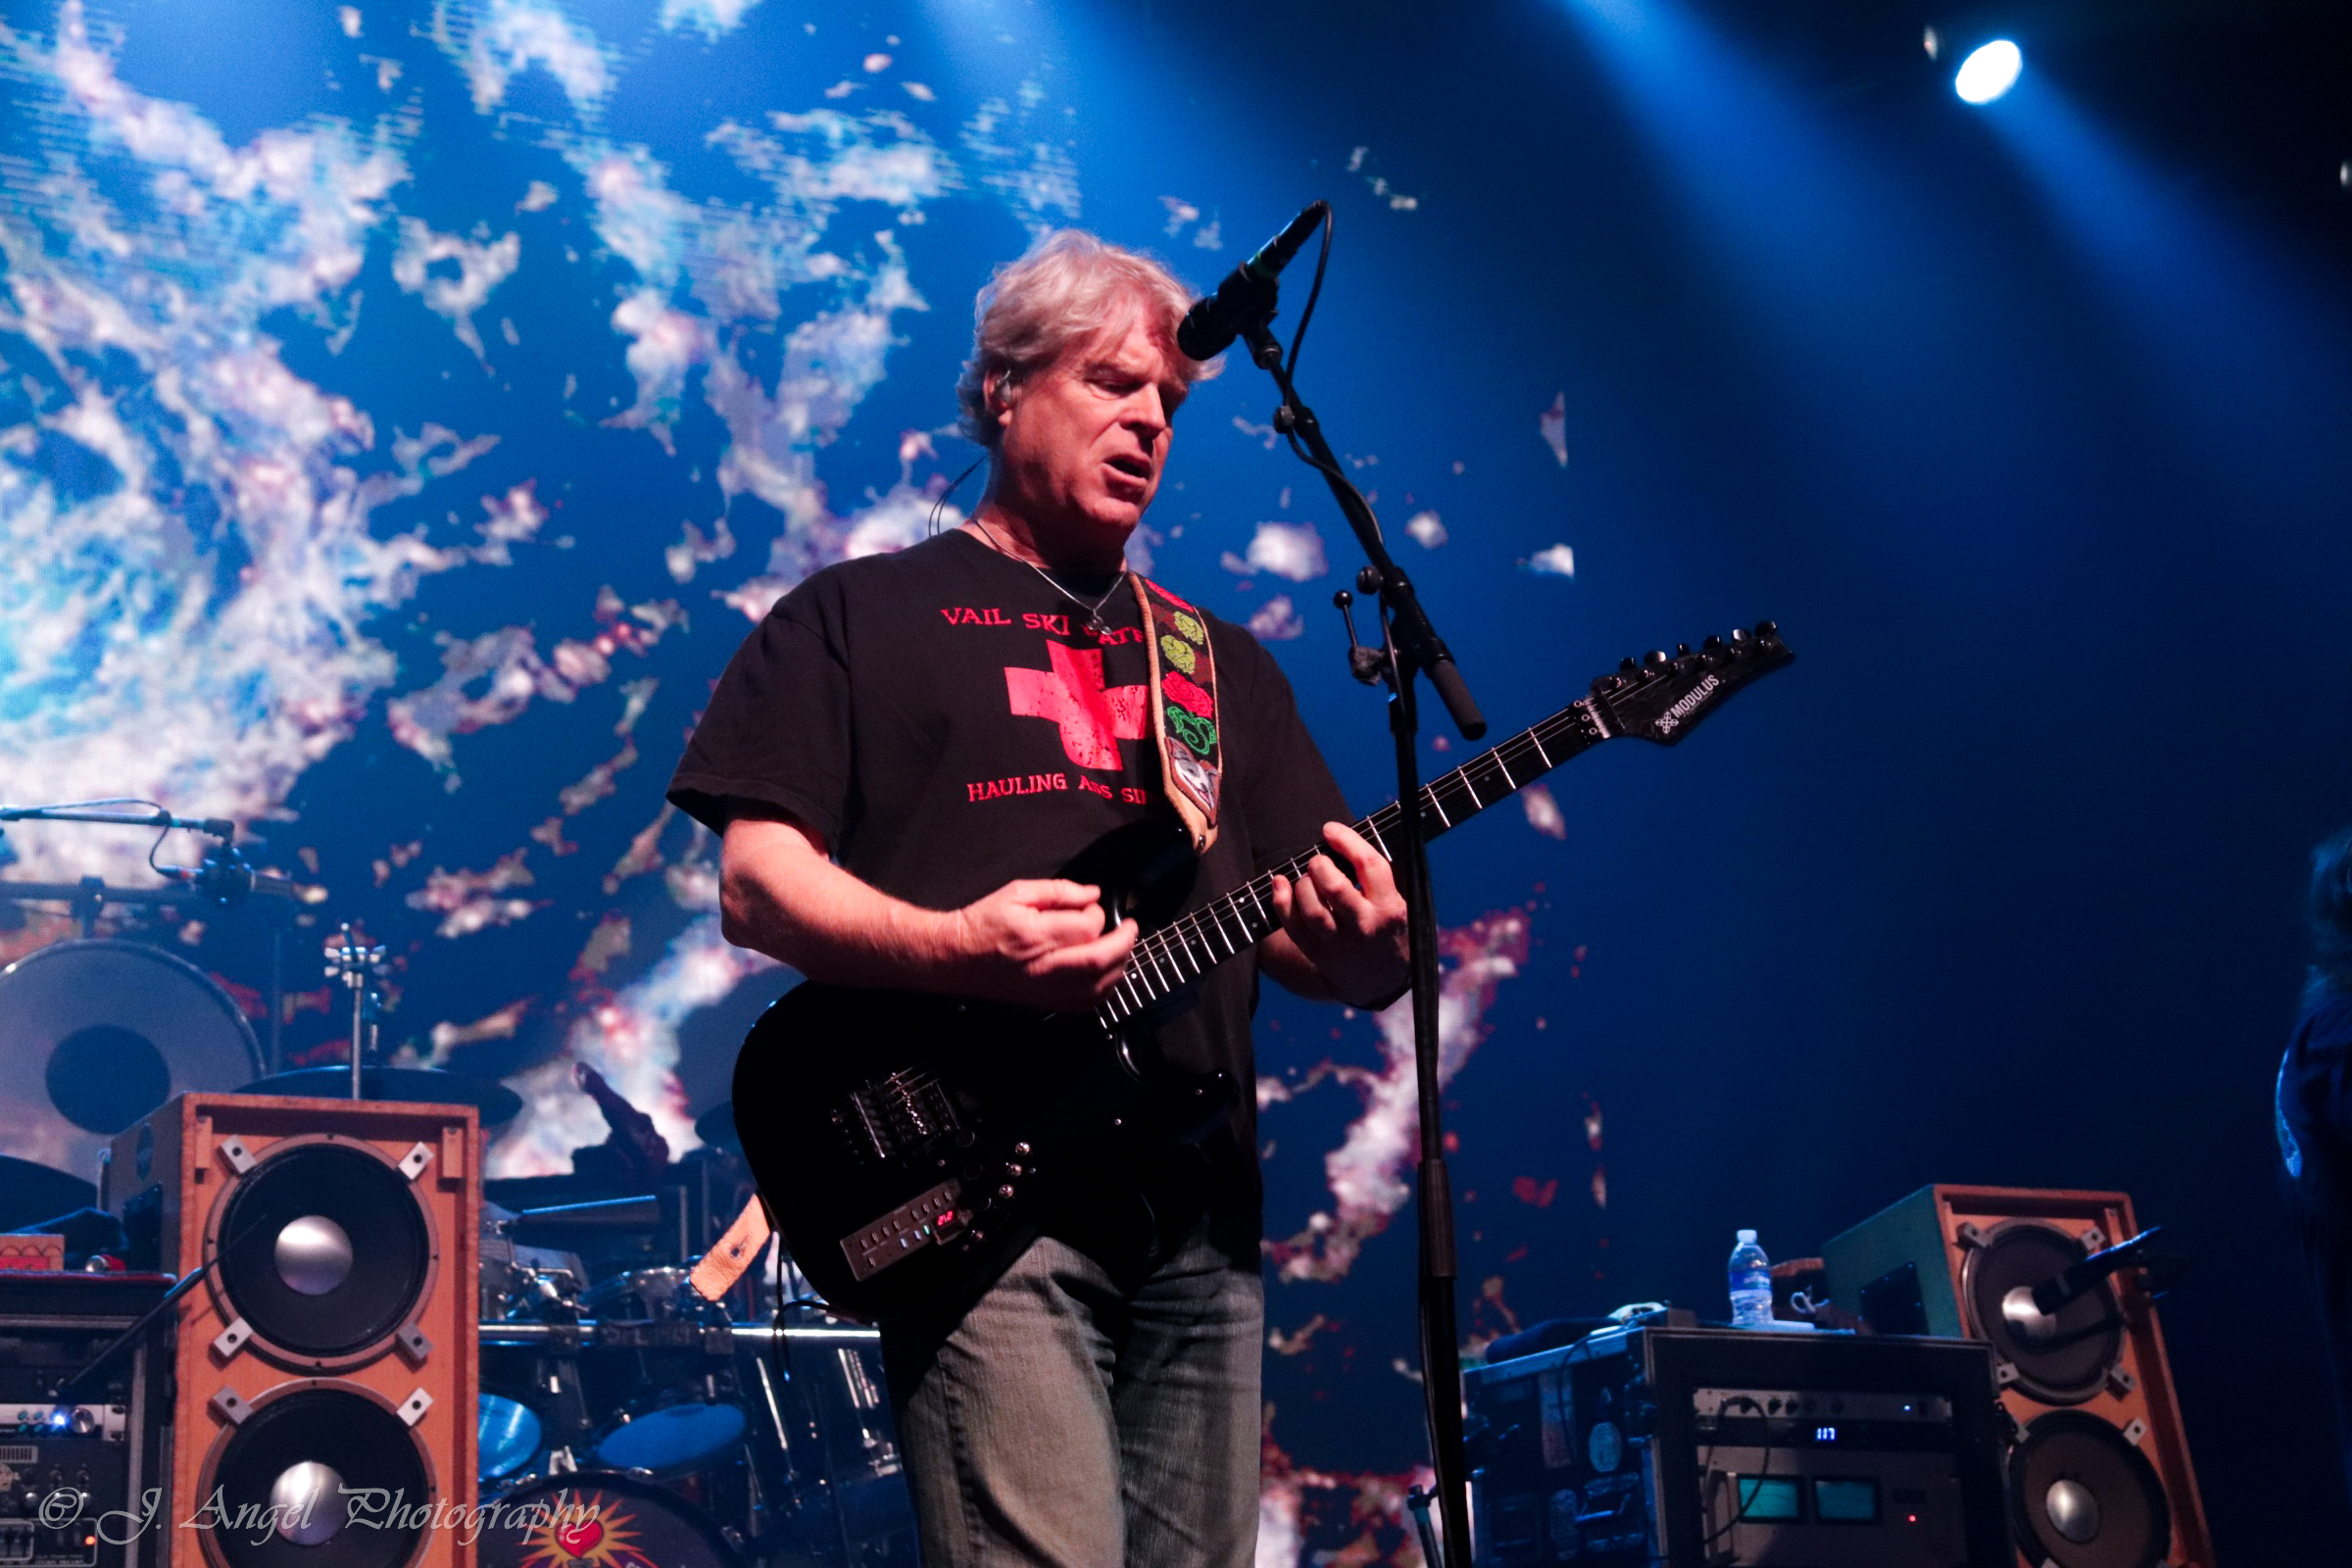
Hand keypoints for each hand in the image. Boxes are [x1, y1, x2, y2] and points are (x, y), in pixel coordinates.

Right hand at [945, 878, 1136, 1012]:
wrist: (954, 958)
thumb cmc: (982, 923)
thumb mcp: (1016, 893)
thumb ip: (1058, 891)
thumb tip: (1092, 894)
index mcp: (1035, 936)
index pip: (1086, 928)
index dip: (1098, 914)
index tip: (1092, 906)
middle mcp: (1043, 967)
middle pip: (1100, 960)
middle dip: (1124, 943)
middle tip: (1130, 928)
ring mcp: (1045, 990)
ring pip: (1098, 988)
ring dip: (1119, 967)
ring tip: (1121, 949)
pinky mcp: (1045, 1003)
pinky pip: (1085, 1006)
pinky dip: (1104, 991)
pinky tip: (1106, 975)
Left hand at [1268, 822, 1409, 1007]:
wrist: (1381, 981)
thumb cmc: (1388, 928)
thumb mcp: (1403, 903)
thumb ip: (1383, 874)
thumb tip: (1350, 837)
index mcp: (1391, 908)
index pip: (1369, 865)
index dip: (1347, 841)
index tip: (1330, 829)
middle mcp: (1365, 926)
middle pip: (1336, 888)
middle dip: (1321, 865)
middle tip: (1319, 860)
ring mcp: (1340, 943)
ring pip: (1313, 909)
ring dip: (1303, 884)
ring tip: (1308, 877)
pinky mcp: (1318, 953)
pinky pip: (1294, 927)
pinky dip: (1281, 901)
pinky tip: (1280, 883)